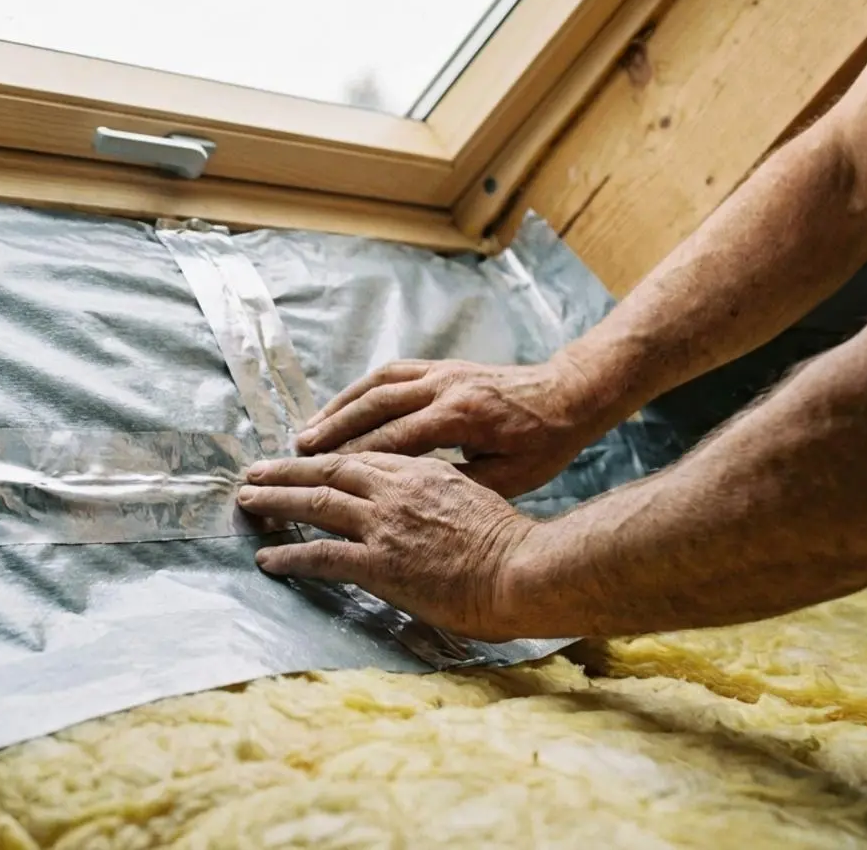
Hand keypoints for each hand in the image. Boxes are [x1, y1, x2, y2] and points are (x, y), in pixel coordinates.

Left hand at [236, 453, 537, 640]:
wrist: (524, 569)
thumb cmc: (509, 543)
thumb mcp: (474, 497)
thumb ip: (438, 492)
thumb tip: (420, 501)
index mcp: (420, 472)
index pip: (361, 458)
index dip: (326, 458)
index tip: (303, 459)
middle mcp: (396, 491)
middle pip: (328, 471)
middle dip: (286, 470)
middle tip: (254, 472)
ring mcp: (385, 526)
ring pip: (316, 505)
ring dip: (275, 502)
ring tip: (247, 502)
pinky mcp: (380, 563)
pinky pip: (321, 555)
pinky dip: (289, 555)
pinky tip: (267, 558)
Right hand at [295, 358, 611, 498]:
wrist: (570, 395)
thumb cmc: (545, 445)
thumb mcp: (509, 478)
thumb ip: (458, 486)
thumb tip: (409, 499)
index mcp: (462, 417)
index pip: (395, 439)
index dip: (355, 459)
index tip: (321, 478)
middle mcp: (445, 387)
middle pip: (375, 406)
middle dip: (333, 430)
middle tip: (296, 453)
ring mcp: (442, 372)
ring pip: (376, 386)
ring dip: (338, 408)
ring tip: (306, 433)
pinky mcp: (442, 366)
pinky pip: (390, 374)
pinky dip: (359, 391)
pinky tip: (339, 408)